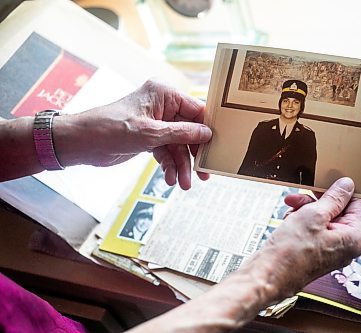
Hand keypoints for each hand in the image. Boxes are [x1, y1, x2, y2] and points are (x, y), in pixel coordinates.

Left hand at [53, 79, 211, 188]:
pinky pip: (166, 152)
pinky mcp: (149, 138)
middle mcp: (162, 107)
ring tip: (183, 184)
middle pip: (189, 131)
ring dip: (181, 165)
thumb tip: (207, 133)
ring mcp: (156, 123)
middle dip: (194, 154)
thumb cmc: (110, 129)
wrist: (80, 143)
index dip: (207, 128)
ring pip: (178, 146)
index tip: (218, 146)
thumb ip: (181, 133)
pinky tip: (169, 179)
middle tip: (204, 174)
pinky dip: (168, 166)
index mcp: (164, 94)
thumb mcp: (150, 133)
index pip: (196, 109)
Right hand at [254, 177, 360, 298]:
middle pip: (341, 210)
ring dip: (308, 208)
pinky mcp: (316, 251)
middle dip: (320, 200)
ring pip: (325, 217)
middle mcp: (346, 246)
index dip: (344, 192)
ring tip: (292, 207)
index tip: (329, 183)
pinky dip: (302, 220)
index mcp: (354, 238)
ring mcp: (331, 249)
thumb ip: (334, 198)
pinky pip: (314, 228)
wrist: (268, 275)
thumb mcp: (314, 215)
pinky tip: (290, 219)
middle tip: (305, 193)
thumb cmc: (291, 253)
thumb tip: (347, 186)